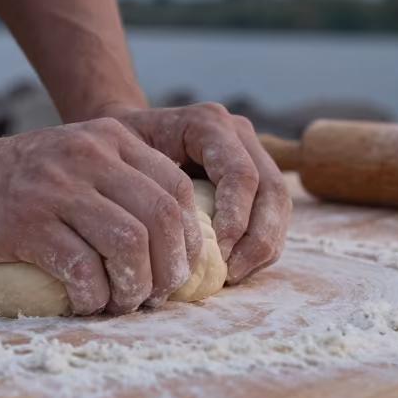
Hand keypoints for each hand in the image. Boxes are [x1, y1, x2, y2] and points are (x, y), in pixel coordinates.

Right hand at [0, 121, 202, 314]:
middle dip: (169, 269)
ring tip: (121, 302)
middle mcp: (91, 156)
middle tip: (155, 295)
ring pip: (130, 244)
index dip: (190, 239)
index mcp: (112, 139)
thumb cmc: (20, 182)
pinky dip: (91, 295)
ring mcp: (58, 188)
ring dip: (134, 287)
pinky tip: (83, 301)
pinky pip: (81, 268)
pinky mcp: (27, 223)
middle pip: (162, 219)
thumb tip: (175, 244)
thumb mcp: (79, 159)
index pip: (178, 189)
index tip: (180, 269)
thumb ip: (123, 183)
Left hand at [99, 103, 292, 284]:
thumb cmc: (118, 151)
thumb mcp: (121, 159)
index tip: (217, 254)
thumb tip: (172, 237)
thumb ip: (145, 185)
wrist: (125, 137)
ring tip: (233, 274)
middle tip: (230, 272)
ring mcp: (252, 154)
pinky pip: (274, 216)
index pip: (240, 174)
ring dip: (263, 246)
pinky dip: (261, 245)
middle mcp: (238, 135)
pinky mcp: (257, 179)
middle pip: (271, 189)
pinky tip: (235, 268)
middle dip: (257, 238)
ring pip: (280, 205)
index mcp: (208, 123)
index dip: (235, 218)